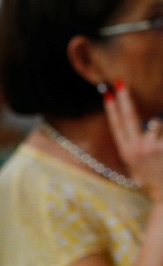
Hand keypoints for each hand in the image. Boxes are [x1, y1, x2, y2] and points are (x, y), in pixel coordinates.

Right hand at [104, 80, 162, 201]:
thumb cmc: (151, 182)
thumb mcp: (136, 167)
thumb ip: (134, 148)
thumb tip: (143, 127)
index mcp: (127, 152)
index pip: (117, 126)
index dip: (112, 110)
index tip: (107, 95)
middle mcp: (136, 148)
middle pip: (130, 118)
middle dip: (125, 100)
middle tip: (121, 83)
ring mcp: (151, 148)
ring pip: (156, 124)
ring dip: (158, 126)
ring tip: (157, 144)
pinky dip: (162, 134)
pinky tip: (162, 147)